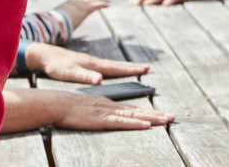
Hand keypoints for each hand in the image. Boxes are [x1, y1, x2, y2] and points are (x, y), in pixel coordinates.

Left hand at [25, 42, 148, 84]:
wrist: (43, 55)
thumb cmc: (55, 65)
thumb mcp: (69, 73)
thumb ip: (84, 76)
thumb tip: (100, 80)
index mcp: (93, 65)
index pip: (116, 68)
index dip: (130, 69)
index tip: (145, 69)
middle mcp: (93, 62)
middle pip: (117, 65)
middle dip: (132, 67)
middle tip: (147, 67)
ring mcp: (89, 62)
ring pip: (111, 65)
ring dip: (124, 67)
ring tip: (135, 68)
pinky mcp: (84, 64)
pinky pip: (104, 66)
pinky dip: (113, 68)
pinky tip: (112, 71)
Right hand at [47, 90, 173, 130]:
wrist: (56, 103)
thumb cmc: (66, 108)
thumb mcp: (84, 109)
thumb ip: (94, 112)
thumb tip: (100, 117)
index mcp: (106, 104)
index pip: (130, 108)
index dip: (147, 111)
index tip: (160, 114)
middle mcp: (110, 106)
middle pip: (137, 110)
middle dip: (156, 113)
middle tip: (172, 116)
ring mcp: (107, 112)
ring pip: (134, 115)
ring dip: (152, 118)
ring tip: (167, 120)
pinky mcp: (102, 120)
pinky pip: (122, 122)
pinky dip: (135, 123)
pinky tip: (146, 125)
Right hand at [55, 0, 109, 29]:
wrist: (57, 20)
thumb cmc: (56, 20)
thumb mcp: (57, 16)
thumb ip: (60, 17)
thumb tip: (56, 21)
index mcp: (69, 1)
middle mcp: (76, 0)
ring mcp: (81, 4)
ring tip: (108, 0)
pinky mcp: (86, 9)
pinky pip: (97, 5)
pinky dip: (103, 4)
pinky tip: (108, 5)